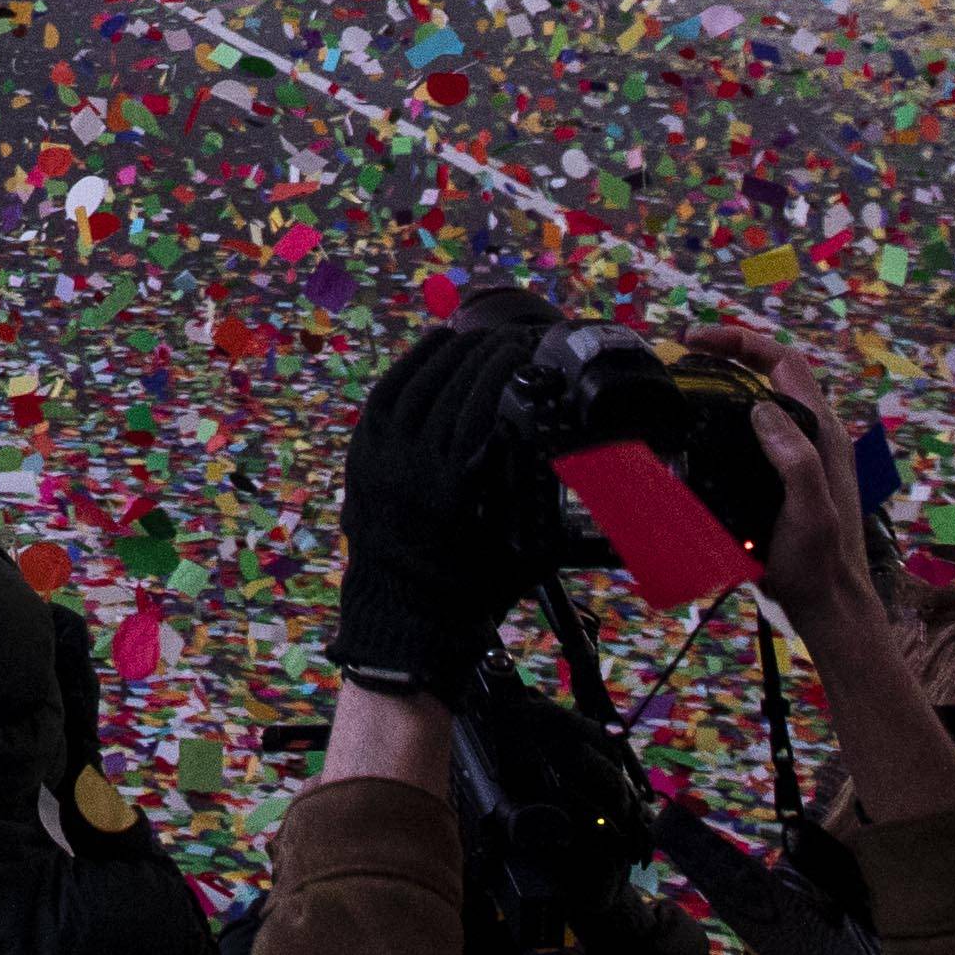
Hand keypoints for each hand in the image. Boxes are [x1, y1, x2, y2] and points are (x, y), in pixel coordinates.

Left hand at [329, 305, 553, 693]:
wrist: (404, 617)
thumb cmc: (471, 589)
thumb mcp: (523, 551)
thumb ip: (547, 502)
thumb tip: (591, 466)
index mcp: (454, 487)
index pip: (480, 406)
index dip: (505, 371)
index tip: (529, 352)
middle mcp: (413, 465)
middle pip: (451, 388)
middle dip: (485, 356)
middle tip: (513, 340)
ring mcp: (381, 457)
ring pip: (417, 384)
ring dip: (451, 354)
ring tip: (481, 338)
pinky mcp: (363, 454)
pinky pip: (387, 395)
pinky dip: (413, 364)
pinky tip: (438, 344)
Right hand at [696, 326, 878, 624]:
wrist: (828, 608)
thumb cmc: (820, 564)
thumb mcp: (810, 511)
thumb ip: (796, 460)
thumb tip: (761, 407)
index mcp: (823, 435)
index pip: (784, 363)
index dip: (741, 341)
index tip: (694, 342)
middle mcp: (814, 438)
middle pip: (773, 374)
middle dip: (729, 354)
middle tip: (682, 358)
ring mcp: (801, 459)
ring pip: (763, 401)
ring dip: (727, 383)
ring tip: (684, 387)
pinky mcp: (784, 480)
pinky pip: (755, 434)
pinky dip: (726, 419)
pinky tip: (700, 435)